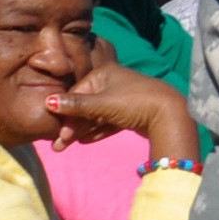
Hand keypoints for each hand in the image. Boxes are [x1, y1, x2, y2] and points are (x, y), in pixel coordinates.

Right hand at [44, 60, 202, 162]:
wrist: (170, 114)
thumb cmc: (134, 103)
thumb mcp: (103, 104)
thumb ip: (76, 105)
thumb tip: (48, 102)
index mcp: (103, 74)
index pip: (77, 93)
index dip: (65, 114)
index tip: (56, 133)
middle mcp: (111, 83)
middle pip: (85, 105)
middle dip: (71, 125)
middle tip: (58, 145)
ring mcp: (121, 98)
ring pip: (96, 115)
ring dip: (82, 130)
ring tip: (68, 146)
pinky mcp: (130, 112)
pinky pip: (108, 121)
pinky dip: (97, 130)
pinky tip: (85, 141)